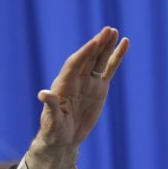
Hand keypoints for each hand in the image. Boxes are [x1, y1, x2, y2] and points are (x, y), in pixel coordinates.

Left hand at [34, 26, 129, 152]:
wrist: (63, 138)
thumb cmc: (53, 130)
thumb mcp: (51, 120)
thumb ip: (51, 106)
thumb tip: (43, 94)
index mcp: (62, 85)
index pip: (73, 65)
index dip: (83, 54)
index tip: (94, 43)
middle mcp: (75, 80)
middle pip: (87, 58)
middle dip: (97, 44)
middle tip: (108, 30)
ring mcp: (88, 83)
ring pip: (98, 61)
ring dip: (106, 46)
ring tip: (114, 31)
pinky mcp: (99, 88)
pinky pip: (109, 70)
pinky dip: (116, 57)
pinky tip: (124, 43)